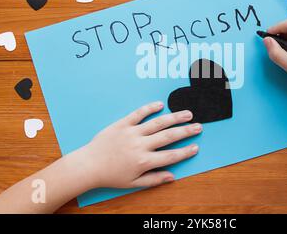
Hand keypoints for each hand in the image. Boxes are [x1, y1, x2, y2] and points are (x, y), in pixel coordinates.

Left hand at [77, 101, 200, 188]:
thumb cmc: (110, 176)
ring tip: (187, 113)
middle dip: (186, 131)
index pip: (170, 156)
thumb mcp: (133, 183)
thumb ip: (153, 179)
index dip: (185, 152)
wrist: (88, 165)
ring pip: (158, 123)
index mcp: (144, 161)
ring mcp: (131, 133)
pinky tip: (160, 104)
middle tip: (198, 127)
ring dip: (174, 117)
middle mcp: (140, 145)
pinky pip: (138, 114)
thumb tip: (172, 176)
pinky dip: (150, 108)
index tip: (196, 147)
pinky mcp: (122, 124)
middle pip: (169, 136)